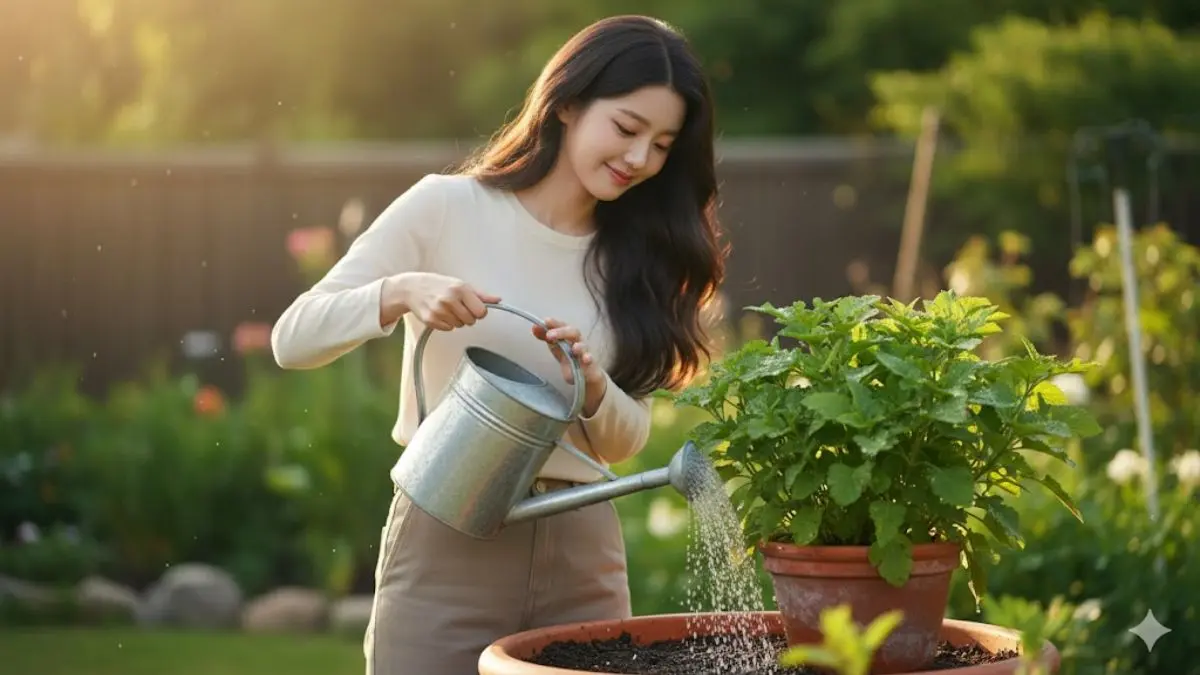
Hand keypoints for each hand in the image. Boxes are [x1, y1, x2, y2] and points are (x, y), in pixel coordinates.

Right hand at [383, 272, 499, 330]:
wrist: (412, 288)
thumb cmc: (438, 285)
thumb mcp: (460, 284)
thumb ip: (480, 294)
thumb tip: (498, 299)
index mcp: (460, 289)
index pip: (481, 311)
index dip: (479, 312)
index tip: (474, 308)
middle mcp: (449, 299)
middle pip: (471, 321)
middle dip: (467, 316)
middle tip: (457, 307)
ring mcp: (439, 311)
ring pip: (459, 326)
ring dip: (456, 320)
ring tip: (447, 308)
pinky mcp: (431, 320)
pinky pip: (448, 329)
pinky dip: (446, 324)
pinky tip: (439, 313)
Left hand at [532, 318, 607, 415]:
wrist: (585, 373)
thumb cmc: (570, 356)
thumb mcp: (556, 346)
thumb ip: (545, 336)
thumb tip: (534, 326)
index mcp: (568, 335)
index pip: (562, 325)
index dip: (555, 323)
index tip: (546, 321)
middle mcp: (577, 341)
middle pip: (573, 332)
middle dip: (562, 332)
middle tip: (550, 335)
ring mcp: (584, 352)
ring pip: (583, 346)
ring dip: (578, 346)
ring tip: (574, 348)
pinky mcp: (590, 363)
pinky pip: (591, 360)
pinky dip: (589, 358)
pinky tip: (586, 359)